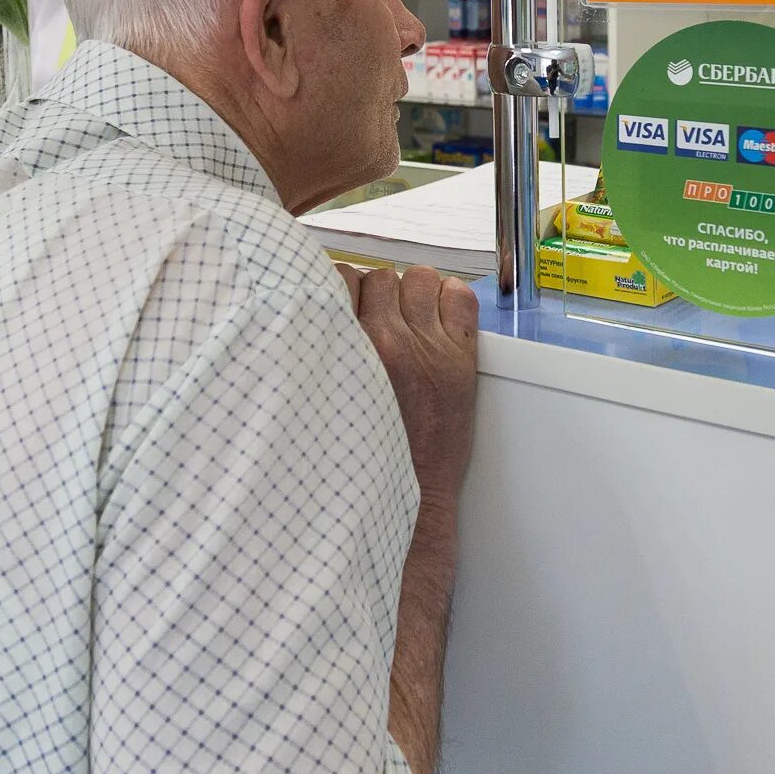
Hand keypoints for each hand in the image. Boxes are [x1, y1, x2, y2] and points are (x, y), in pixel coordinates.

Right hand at [343, 264, 478, 513]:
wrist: (407, 497)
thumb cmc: (358, 455)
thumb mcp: (322, 397)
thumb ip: (320, 354)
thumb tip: (313, 314)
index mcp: (346, 350)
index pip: (338, 277)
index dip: (340, 288)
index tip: (341, 303)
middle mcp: (387, 342)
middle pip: (378, 276)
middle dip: (374, 292)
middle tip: (372, 318)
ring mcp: (429, 347)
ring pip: (418, 278)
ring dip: (410, 292)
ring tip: (404, 319)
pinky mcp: (460, 359)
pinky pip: (459, 297)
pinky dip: (448, 299)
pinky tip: (435, 321)